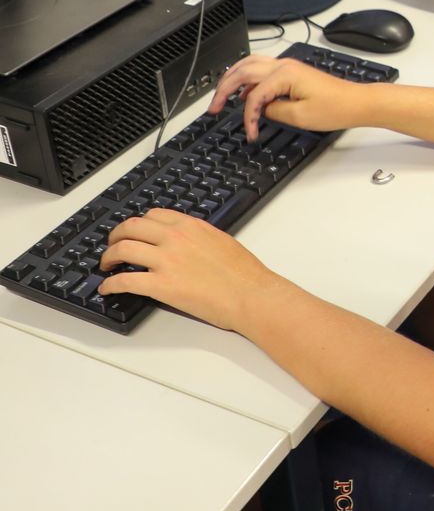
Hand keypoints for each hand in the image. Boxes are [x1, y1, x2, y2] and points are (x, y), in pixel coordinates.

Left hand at [98, 209, 284, 332]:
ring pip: (123, 250)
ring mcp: (166, 261)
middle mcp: (175, 238)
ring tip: (106, 266)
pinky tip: (107, 288)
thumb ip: (198, 238)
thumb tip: (186, 246)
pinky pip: (125, 281)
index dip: (137, 223)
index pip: (153, 215)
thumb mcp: (221, 242)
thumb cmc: (244, 274)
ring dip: (108, 257)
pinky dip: (110, 284)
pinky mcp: (161, 285)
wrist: (251, 295)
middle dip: (116, 236)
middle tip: (112, 246)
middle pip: (131, 228)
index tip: (134, 231)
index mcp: (191, 226)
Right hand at [209, 54, 363, 140]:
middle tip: (213, 107)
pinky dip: (247, 78)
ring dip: (232, 78)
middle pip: (242, 71)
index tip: (250, 132)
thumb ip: (273, 111)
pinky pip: (261, 69)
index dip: (248, 116)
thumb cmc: (335, 107)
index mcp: (284, 74)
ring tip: (221, 95)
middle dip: (224, 89)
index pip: (254, 96)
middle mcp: (283, 65)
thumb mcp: (300, 117)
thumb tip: (259, 108)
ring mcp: (287, 66)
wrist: (356, 102)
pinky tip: (244, 92)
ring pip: (249, 64)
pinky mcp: (291, 72)